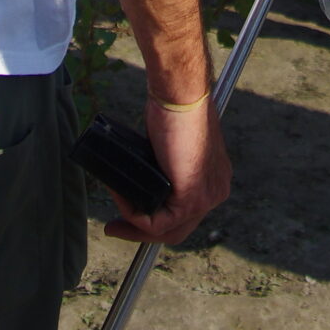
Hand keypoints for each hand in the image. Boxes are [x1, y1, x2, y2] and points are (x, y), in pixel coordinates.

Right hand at [109, 97, 230, 244]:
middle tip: (115, 228)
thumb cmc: (175, 108)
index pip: (185, 213)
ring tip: (113, 222)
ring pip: (168, 232)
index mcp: (214, 178)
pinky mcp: (191, 199)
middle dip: (143, 233)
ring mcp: (207, 198)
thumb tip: (144, 172)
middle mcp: (216, 191)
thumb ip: (165, 162)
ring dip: (135, 229)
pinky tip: (121, 199)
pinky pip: (158, 224)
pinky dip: (134, 216)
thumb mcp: (171, 143)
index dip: (156, 219)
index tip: (129, 214)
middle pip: (179, 229)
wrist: (181, 96)